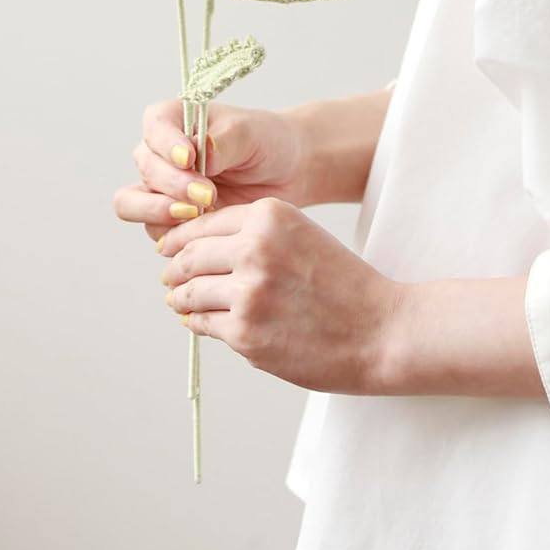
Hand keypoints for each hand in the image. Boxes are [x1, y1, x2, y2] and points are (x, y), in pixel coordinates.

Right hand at [114, 98, 310, 244]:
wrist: (285, 172)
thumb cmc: (265, 141)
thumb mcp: (249, 134)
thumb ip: (221, 142)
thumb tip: (199, 153)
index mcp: (173, 119)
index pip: (154, 126)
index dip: (166, 144)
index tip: (190, 158)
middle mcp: (160, 153)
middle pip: (145, 168)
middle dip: (173, 184)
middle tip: (207, 195)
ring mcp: (160, 187)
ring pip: (132, 202)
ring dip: (159, 211)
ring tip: (195, 214)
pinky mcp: (169, 218)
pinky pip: (154, 229)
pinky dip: (172, 233)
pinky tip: (202, 230)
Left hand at [157, 196, 401, 393]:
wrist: (380, 329)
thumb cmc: (343, 284)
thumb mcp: (300, 235)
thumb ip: (254, 234)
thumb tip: (197, 248)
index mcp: (269, 215)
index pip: (204, 222)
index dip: (181, 237)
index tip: (168, 247)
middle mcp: (254, 248)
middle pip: (189, 256)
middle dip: (174, 268)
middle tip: (169, 277)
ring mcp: (248, 293)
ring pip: (190, 292)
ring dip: (180, 299)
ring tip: (179, 301)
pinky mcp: (246, 333)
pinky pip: (204, 324)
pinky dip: (196, 322)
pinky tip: (197, 321)